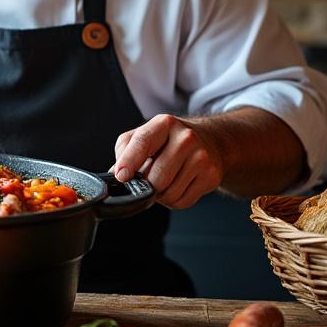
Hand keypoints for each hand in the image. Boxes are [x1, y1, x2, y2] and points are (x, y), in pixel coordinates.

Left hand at [110, 114, 225, 209]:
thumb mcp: (144, 135)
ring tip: (163, 182)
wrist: (209, 140)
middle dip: (146, 186)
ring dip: (160, 195)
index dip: (129, 161)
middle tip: (147, 180)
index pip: (143, 143)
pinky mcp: (211, 175)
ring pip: (169, 193)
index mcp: (164, 124)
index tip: (121, 176)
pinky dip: (173, 201)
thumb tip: (115, 173)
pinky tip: (176, 186)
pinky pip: (183, 201)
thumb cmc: (169, 140)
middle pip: (157, 177)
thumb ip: (125, 151)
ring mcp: (201, 157)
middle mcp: (186, 138)